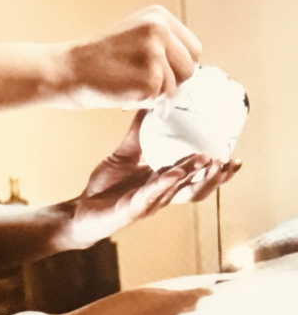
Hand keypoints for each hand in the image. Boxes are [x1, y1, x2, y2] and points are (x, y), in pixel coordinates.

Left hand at [60, 111, 241, 249]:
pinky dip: (163, 185)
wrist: (80, 210)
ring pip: (178, 193)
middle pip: (195, 189)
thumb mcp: (125, 154)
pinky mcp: (130, 211)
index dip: (216, 171)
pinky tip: (173, 173)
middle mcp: (161, 195)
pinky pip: (150, 198)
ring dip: (195, 178)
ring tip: (210, 163)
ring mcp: (147, 204)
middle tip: (230, 162)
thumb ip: (139, 133)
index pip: (196, 178)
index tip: (234, 158)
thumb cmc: (105, 188)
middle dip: (214, 177)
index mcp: (164, 182)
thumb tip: (150, 103)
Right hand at [62, 5, 201, 107]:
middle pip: (189, 69)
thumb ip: (161, 45)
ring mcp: (155, 53)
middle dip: (169, 82)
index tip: (155, 73)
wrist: (65, 70)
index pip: (192, 49)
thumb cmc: (95, 61)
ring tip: (126, 85)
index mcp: (159, 16)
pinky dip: (139, 103)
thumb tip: (185, 69)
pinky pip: (157, 100)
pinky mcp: (149, 78)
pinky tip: (120, 93)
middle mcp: (160, 29)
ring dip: (152, 95)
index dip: (176, 67)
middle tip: (140, 83)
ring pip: (174, 88)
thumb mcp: (133, 38)